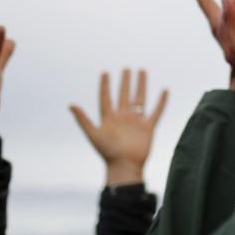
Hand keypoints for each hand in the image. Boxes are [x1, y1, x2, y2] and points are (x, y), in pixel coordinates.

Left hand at [71, 68, 168, 185]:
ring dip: (141, 85)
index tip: (105, 73)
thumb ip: (82, 119)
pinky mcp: (148, 127)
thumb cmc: (107, 153)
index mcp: (109, 118)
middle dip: (125, 82)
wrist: (124, 166)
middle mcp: (123, 117)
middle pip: (124, 95)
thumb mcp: (93, 134)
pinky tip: (164, 91)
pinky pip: (156, 111)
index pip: (106, 98)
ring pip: (139, 99)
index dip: (104, 86)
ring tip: (142, 71)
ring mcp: (136, 121)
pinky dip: (161, 102)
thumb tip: (70, 104)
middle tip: (126, 69)